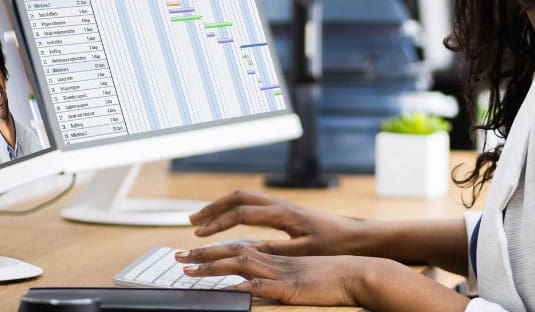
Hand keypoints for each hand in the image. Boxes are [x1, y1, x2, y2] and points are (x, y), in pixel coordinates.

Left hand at [176, 241, 365, 305]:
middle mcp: (273, 258)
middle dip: (202, 254)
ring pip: (240, 263)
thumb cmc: (332, 274)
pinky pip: (262, 285)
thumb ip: (277, 267)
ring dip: (212, 266)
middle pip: (231, 251)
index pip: (237, 246)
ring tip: (189, 269)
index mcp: (274, 254)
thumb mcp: (299, 269)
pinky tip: (228, 287)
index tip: (191, 252)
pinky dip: (243, 285)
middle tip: (176, 257)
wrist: (358, 273)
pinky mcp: (290, 287)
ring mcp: (280, 271)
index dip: (213, 248)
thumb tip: (255, 273)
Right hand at [188, 190, 370, 256]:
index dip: (218, 223)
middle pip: (238, 198)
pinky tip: (229, 220)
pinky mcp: (286, 211)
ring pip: (245, 198)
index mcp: (283, 213)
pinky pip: (253, 204)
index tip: (200, 234)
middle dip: (212, 208)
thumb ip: (275, 250)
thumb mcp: (305, 252)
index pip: (241, 213)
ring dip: (222, 206)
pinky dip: (235, 209)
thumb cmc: (335, 245)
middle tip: (192, 221)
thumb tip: (245, 250)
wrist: (359, 237)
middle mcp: (280, 204)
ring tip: (204, 219)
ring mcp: (283, 205)